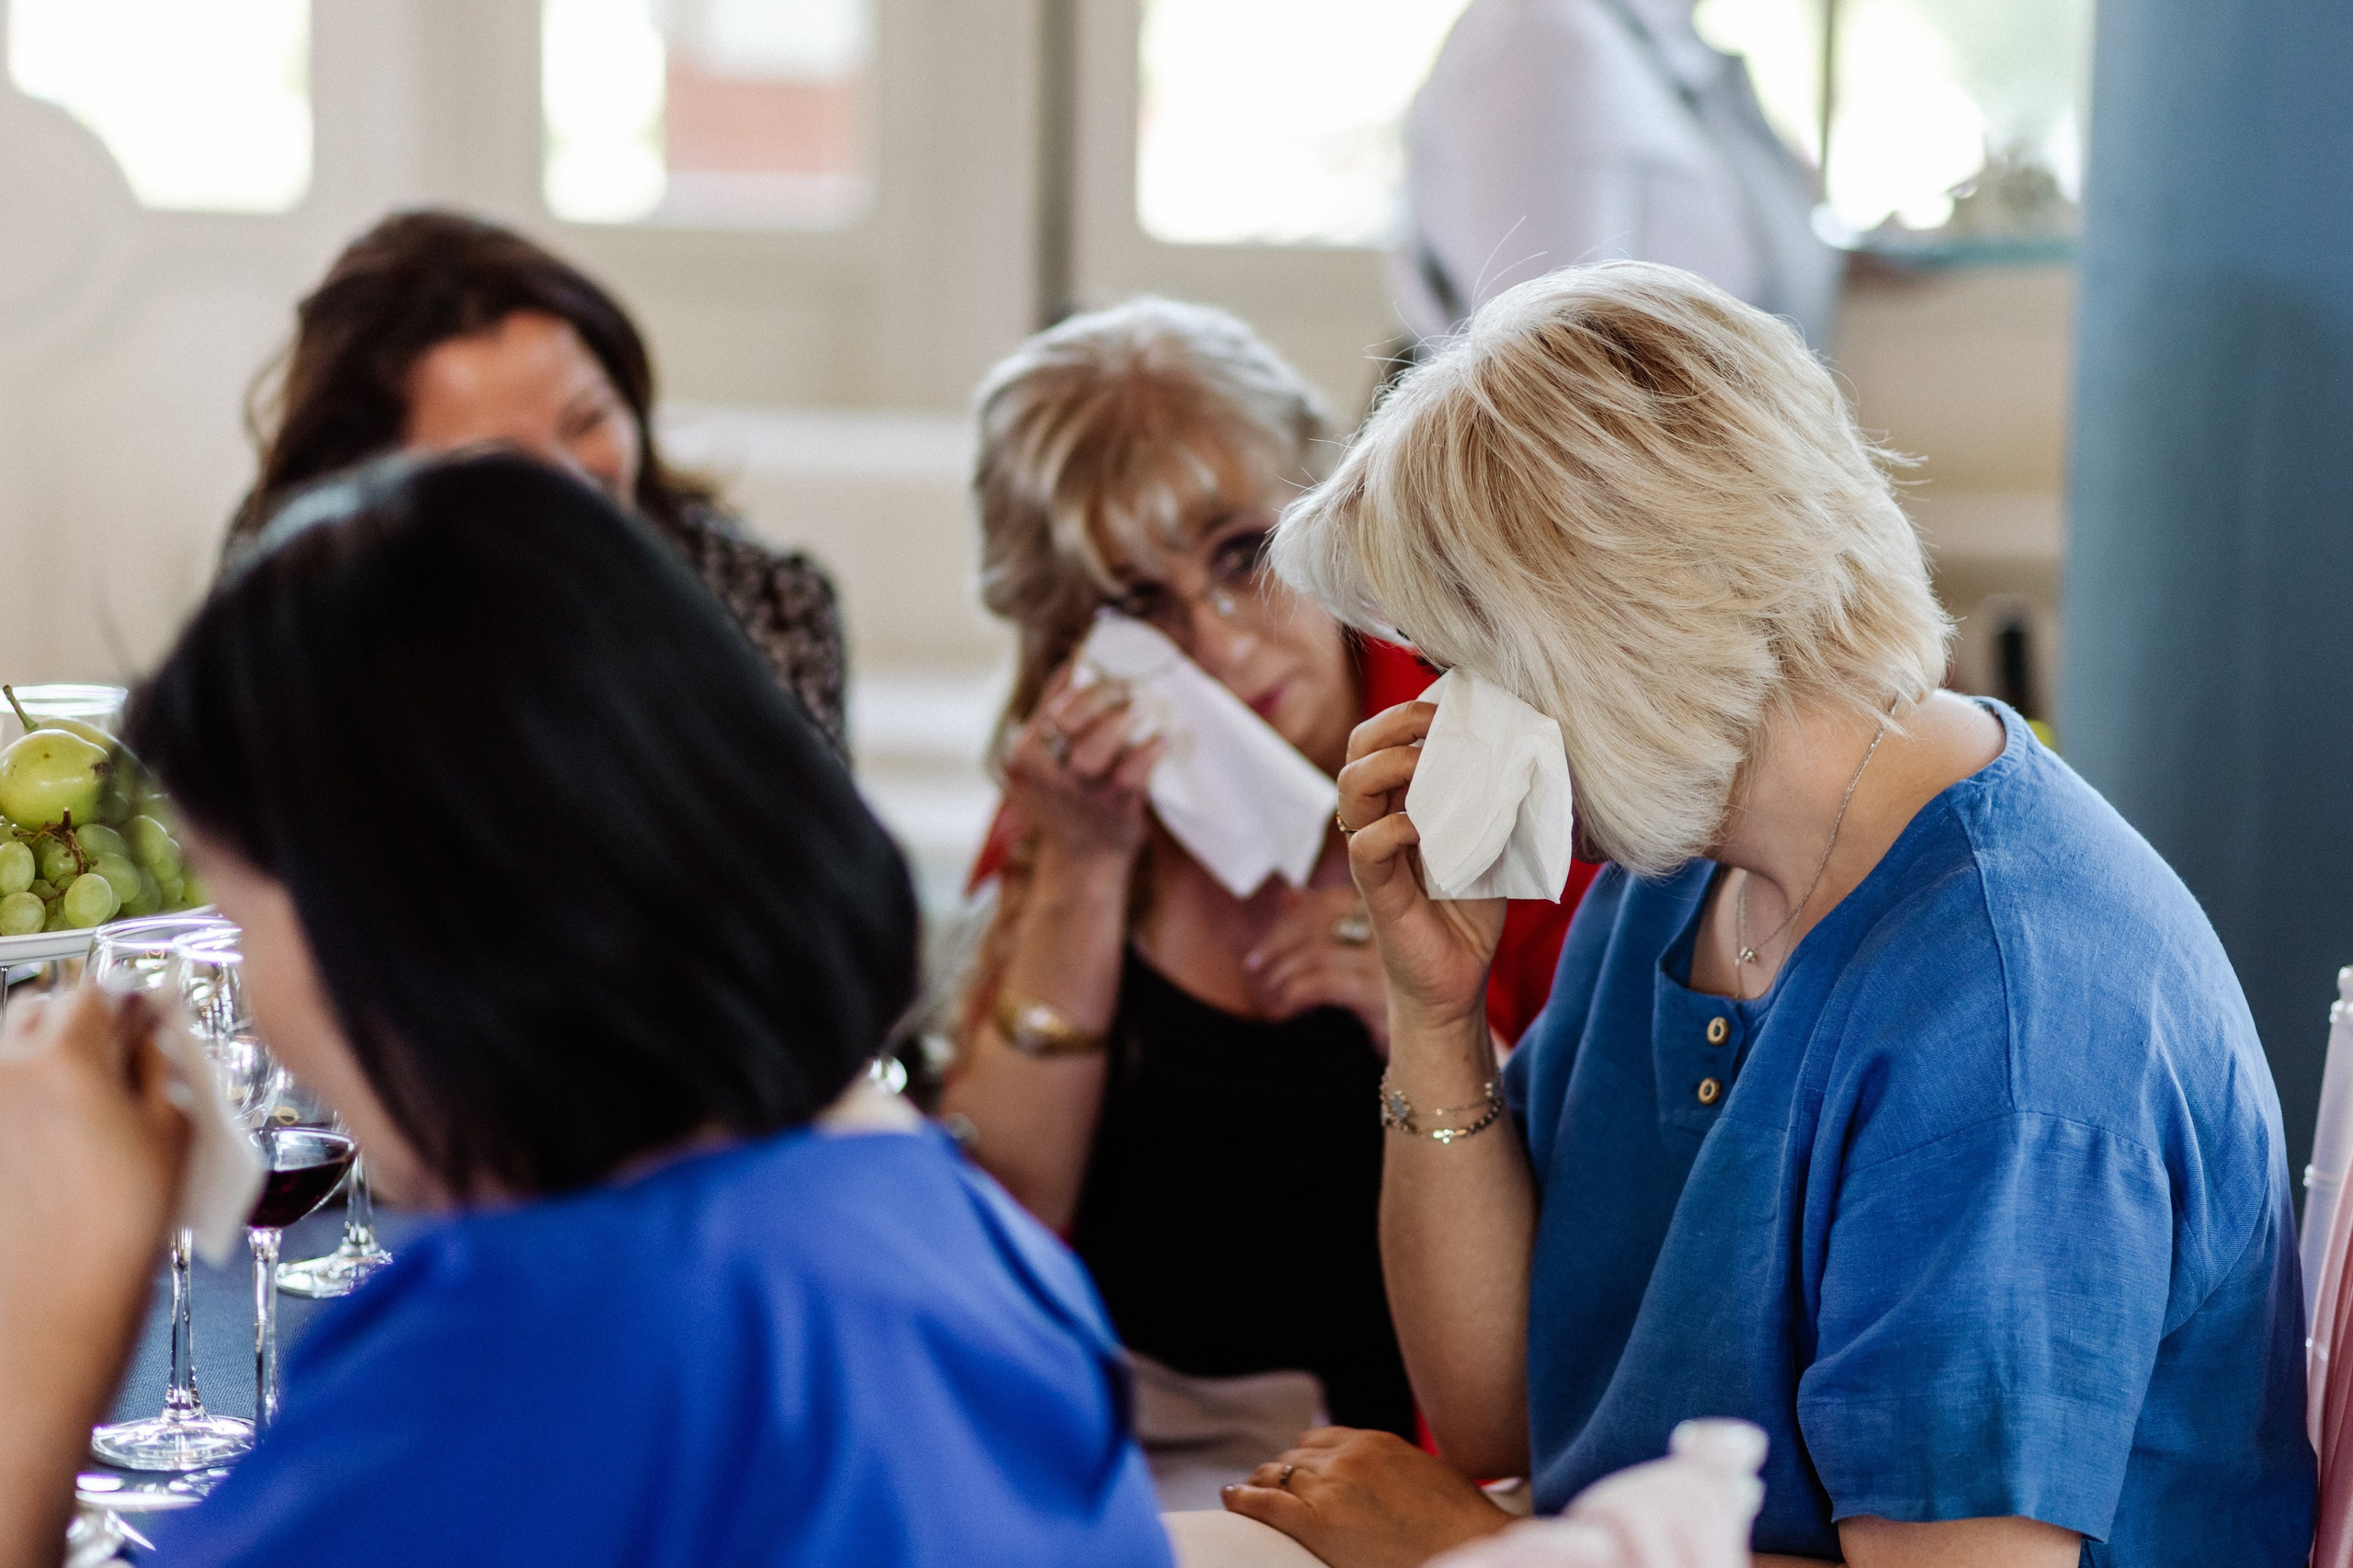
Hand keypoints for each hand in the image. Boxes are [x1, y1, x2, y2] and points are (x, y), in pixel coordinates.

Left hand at [0, 986, 188, 1561]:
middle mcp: (1, 1068)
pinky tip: (39, 1146)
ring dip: (37, 1061)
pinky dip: (14, 1110)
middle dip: (75, 1022)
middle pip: (37, 1011)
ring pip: (4, 1054)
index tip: (148, 1017)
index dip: (130, 1002)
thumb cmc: (114, 1234)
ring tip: (75, 1105)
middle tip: (113, 1057)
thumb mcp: (171, 1136)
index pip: (98, 992)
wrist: (44, 1316)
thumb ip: (159, 1069)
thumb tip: (151, 1037)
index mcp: (63, 1053)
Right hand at [1004, 660, 1166, 866]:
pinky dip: (1150, 751)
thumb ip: (1059, 719)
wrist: (1083, 860)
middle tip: (1124, 685)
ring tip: (1139, 707)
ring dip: (1120, 721)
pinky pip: (1133, 773)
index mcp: (1026, 755)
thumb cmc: (1072, 798)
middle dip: (1099, 694)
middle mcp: (1046, 775)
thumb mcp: (1050, 761)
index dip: (1076, 675)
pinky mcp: (1112, 807)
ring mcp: (1078, 793)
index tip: (1097, 657)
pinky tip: (1163, 738)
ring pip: (1093, 748)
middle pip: (1068, 720)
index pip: (1050, 703)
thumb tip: (1081, 659)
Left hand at [1222, 1427, 1513, 1567]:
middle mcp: (1347, 1458)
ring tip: (1245, 1494)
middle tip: (1266, 1487)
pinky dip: (1242, 1499)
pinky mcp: (1317, 1524)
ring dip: (1260, 1484)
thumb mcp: (1427, 1476)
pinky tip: (1231, 1499)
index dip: (1303, 1457)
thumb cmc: (1461, 1525)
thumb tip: (1385, 1480)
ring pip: (1275, 1475)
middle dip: (1280, 1473)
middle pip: (1294, 1457)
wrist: (1473, 1550)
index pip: (1320, 1439)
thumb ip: (1394, 1468)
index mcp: (1374, 1443)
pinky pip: (1265, 1503)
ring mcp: (1331, 1488)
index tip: (1295, 1469)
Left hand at [1244, 884, 1391, 1049]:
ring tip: (1269, 986)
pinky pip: (1324, 984)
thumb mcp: (1356, 950)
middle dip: (1277, 943)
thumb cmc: (1392, 987)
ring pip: (1317, 953)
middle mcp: (1392, 927)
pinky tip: (1286, 1002)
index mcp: (1387, 908)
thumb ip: (1323, 919)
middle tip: (1254, 964)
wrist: (1436, 1035)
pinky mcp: (1380, 992)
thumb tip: (1287, 895)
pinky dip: (1296, 991)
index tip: (1268, 942)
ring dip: (1282, 970)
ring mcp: (1387, 960)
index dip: (1290, 918)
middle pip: (1318, 921)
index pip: (1327, 900)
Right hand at [1336, 703, 1505, 1032]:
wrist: (1458, 979)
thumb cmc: (1471, 910)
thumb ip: (1497, 801)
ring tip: (1425, 765)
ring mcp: (1373, 853)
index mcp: (1400, 803)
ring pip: (1350, 788)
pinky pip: (1365, 846)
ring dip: (1388, 765)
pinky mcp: (1376, 890)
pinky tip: (1424, 831)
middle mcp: (1378, 820)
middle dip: (1392, 725)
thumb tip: (1529, 753)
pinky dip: (1393, 829)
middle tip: (1434, 724)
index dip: (1405, 714)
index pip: (1381, 740)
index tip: (1448, 707)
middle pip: (1357, 751)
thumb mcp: (1492, 841)